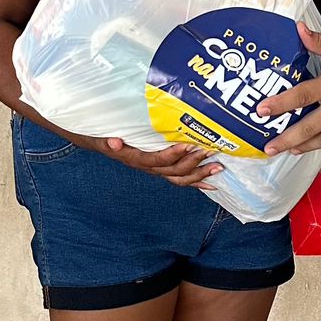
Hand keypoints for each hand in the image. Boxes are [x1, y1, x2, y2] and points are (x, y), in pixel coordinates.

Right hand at [93, 136, 219, 186]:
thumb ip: (108, 141)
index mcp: (137, 159)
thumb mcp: (102, 138)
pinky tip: (212, 183)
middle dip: (194, 163)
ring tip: (218, 167)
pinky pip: (182, 179)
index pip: (157, 160)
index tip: (188, 145)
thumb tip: (114, 142)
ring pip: (181, 177)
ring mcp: (157, 171)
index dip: (173, 154)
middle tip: (210, 151)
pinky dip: (198, 182)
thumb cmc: (105, 137)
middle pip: (174, 171)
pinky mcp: (163, 170)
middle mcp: (149, 168)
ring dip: (200, 173)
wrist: (103, 142)